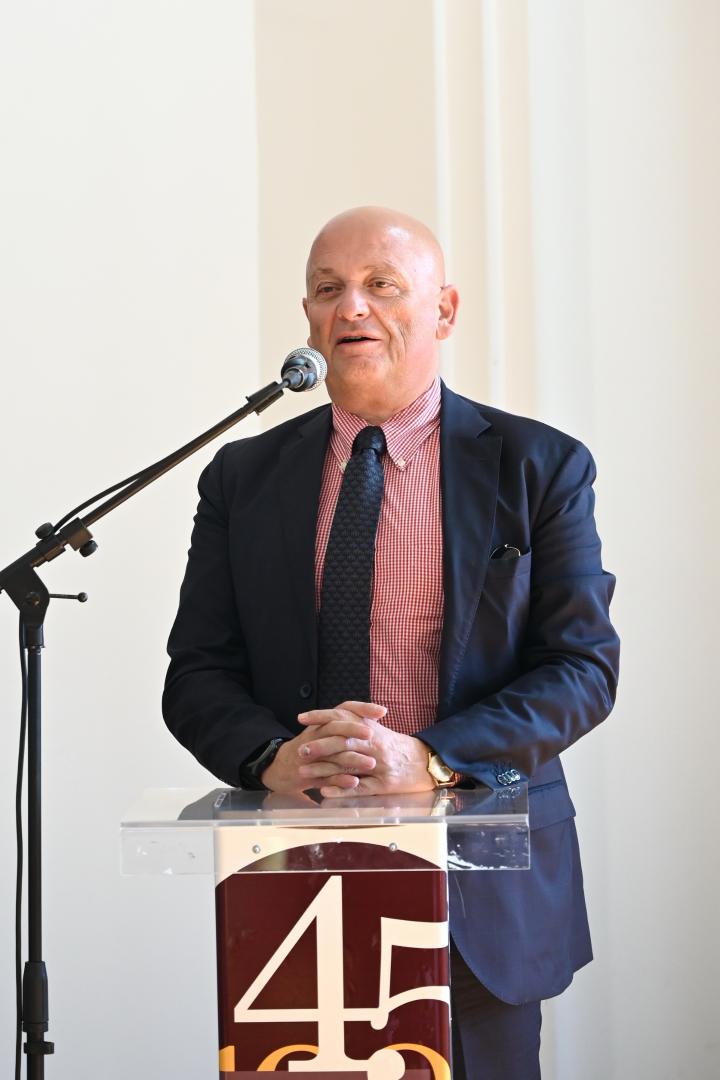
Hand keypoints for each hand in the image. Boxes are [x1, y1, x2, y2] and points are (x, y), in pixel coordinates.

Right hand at [260, 706, 376, 793]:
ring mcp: (311, 755)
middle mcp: (316, 734)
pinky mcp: (308, 774)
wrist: (281, 768)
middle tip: (372, 733)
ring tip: (371, 764)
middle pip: (334, 727)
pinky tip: (354, 782)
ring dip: (351, 759)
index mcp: (324, 722)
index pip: (344, 708)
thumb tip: (378, 713)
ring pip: (331, 754)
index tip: (382, 711)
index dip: (363, 708)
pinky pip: (325, 777)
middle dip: (354, 730)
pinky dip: (339, 780)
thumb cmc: (312, 747)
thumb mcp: (326, 731)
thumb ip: (347, 722)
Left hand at [298, 703, 433, 797]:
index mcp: (372, 729)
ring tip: (303, 771)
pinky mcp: (383, 784)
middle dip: (319, 744)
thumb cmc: (400, 747)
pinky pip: (360, 787)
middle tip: (299, 749)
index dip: (321, 717)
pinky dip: (341, 788)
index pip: (343, 718)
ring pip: (347, 764)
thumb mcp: (379, 730)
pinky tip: (325, 791)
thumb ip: (359, 723)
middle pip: (343, 741)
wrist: (427, 762)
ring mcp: (379, 765)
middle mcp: (375, 744)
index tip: (301, 718)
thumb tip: (334, 717)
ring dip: (323, 769)